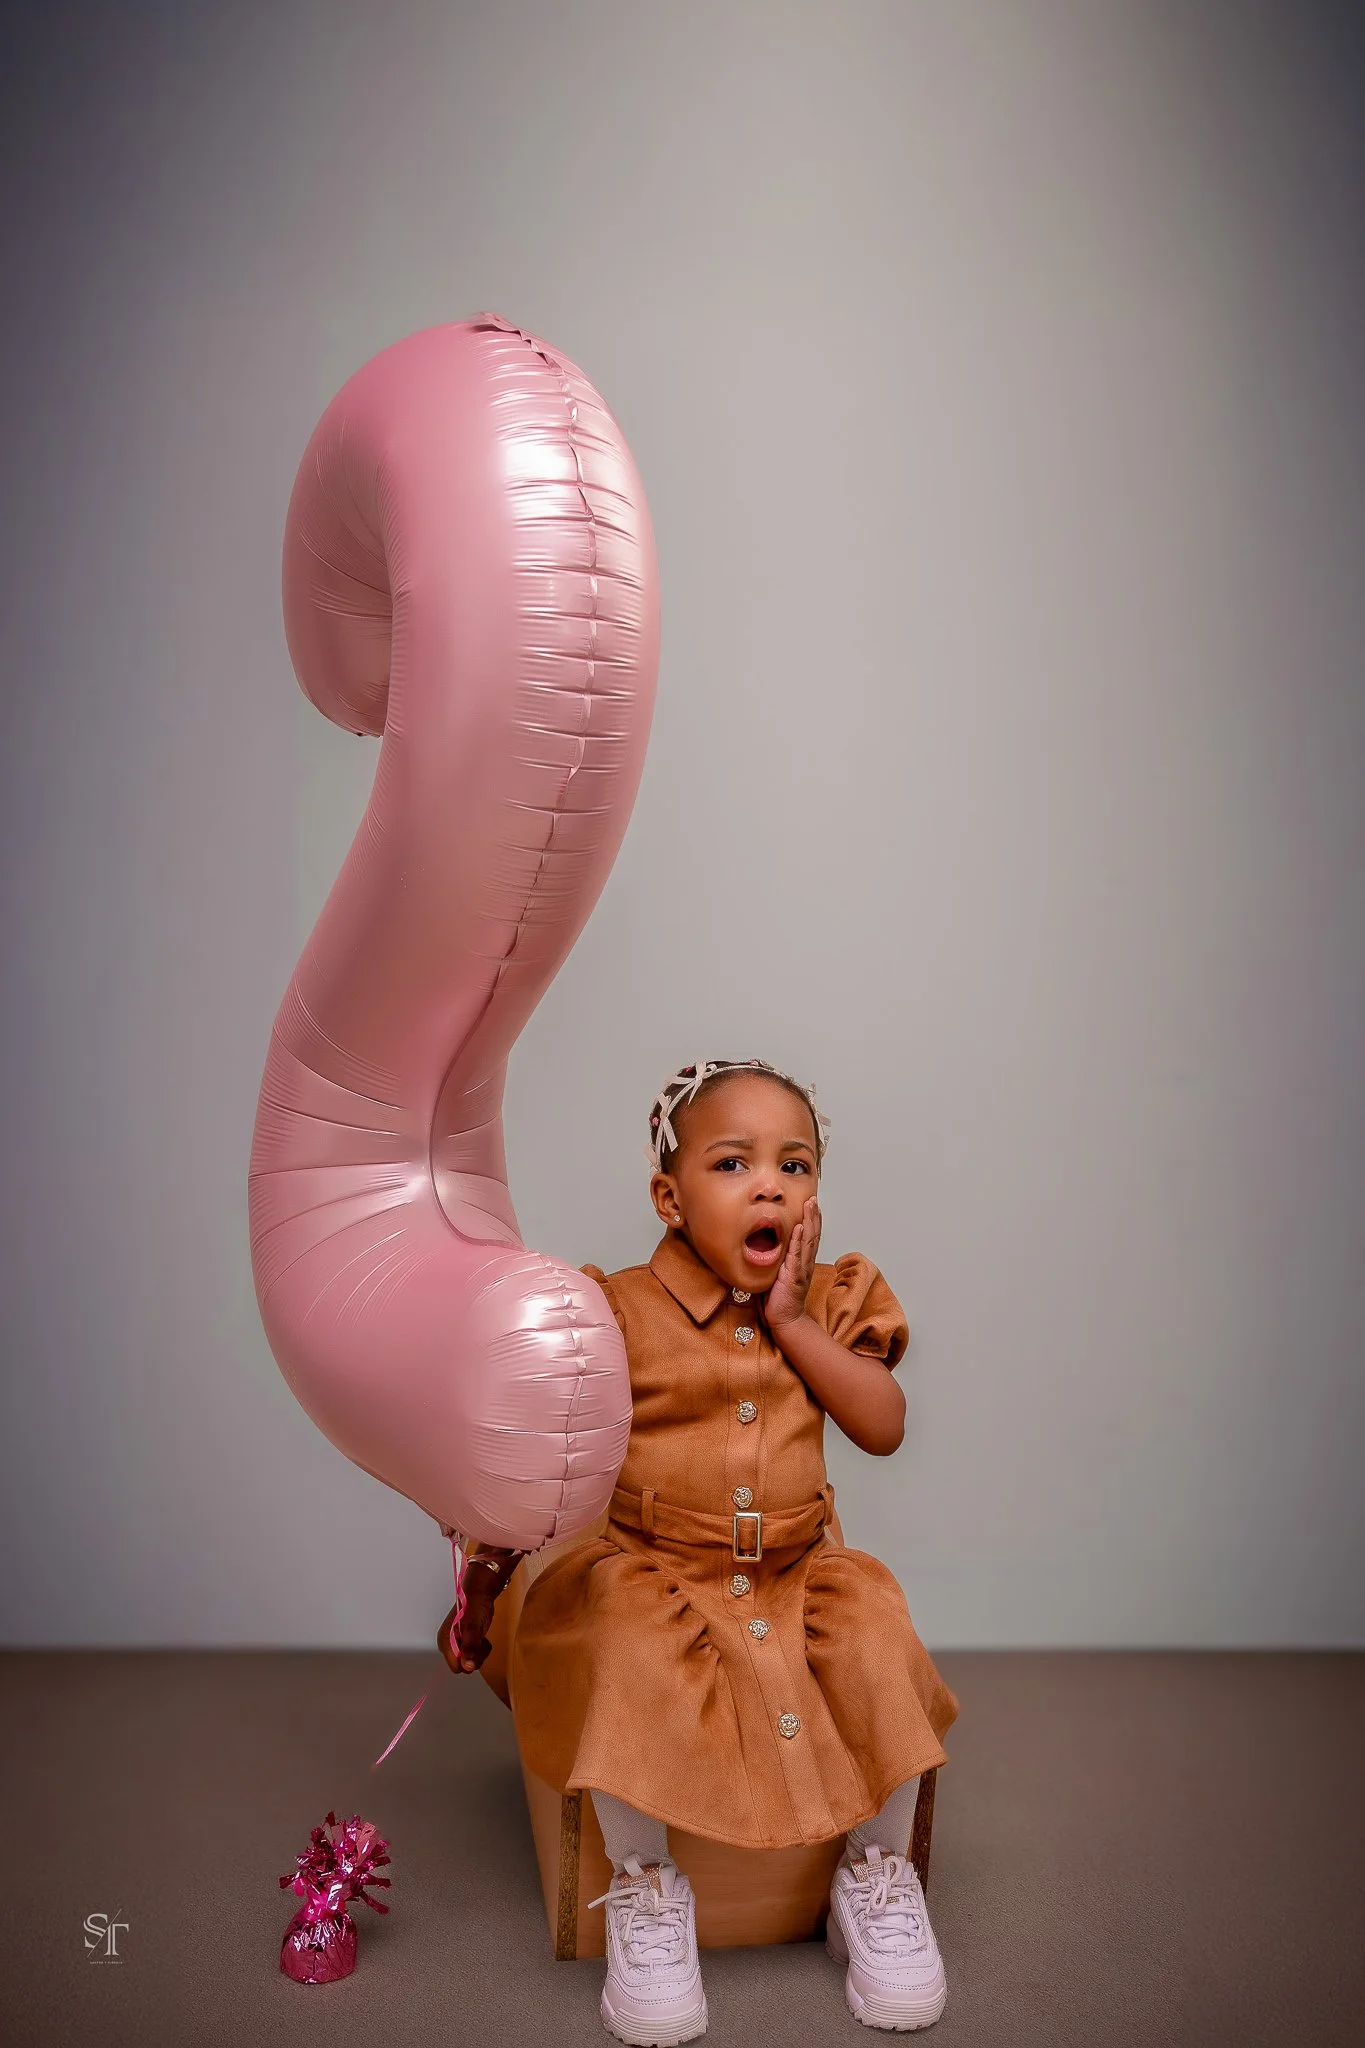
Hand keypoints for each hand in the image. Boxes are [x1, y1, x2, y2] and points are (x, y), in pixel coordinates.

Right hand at [437, 1545, 521, 1674]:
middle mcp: (448, 1645)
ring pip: (470, 1661)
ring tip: (481, 1637)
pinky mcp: (463, 1642)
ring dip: (479, 1652)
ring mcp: (456, 1644)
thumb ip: (470, 1646)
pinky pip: (474, 1655)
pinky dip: (481, 1649)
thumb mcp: (475, 1626)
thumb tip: (467, 1666)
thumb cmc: (476, 1604)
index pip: (456, 1667)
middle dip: (476, 1656)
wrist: (480, 1592)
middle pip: (464, 1666)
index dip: (469, 1660)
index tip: (476, 1647)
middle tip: (481, 1640)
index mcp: (445, 1641)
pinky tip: (481, 1637)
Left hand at [764, 1196, 820, 1333]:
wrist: (785, 1320)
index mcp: (801, 1263)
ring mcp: (801, 1269)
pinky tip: (800, 1228)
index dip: (811, 1220)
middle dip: (813, 1215)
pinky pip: (797, 1255)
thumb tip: (762, 1246)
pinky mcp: (793, 1276)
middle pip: (812, 1235)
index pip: (808, 1237)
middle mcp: (804, 1263)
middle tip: (813, 1198)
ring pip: (808, 1241)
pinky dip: (798, 1240)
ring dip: (810, 1222)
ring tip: (811, 1205)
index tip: (811, 1204)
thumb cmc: (778, 1300)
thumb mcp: (776, 1274)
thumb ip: (775, 1260)